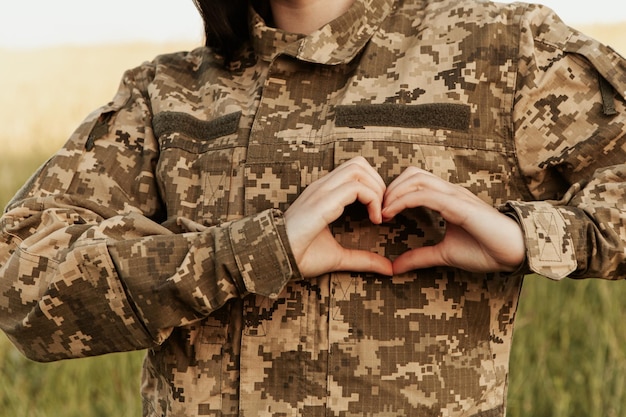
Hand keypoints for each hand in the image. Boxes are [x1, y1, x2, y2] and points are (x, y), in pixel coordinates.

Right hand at [284, 157, 392, 277]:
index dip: (374, 186)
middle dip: (379, 183)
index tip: (381, 214)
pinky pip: (355, 187)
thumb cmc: (300, 257)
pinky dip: (372, 200)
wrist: (276, 260)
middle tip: (385, 210)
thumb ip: (363, 259)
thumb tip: (388, 269)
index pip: (354, 170)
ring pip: (358, 169)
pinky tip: (374, 219)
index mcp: (323, 193)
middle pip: (359, 163)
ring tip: (380, 214)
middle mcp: (322, 187)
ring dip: (376, 189)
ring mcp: (320, 191)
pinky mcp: (322, 202)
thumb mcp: (339, 257)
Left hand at [382, 167, 524, 273]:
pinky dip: (403, 201)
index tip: (379, 214)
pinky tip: (390, 214)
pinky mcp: (459, 205)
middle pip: (412, 174)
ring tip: (381, 213)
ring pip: (416, 180)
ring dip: (393, 193)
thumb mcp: (444, 254)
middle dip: (390, 189)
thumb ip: (420, 257)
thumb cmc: (486, 250)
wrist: (515, 252)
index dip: (394, 192)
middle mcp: (450, 192)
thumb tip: (394, 267)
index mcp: (447, 199)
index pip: (415, 181)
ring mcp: (455, 196)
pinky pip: (426, 195)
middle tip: (376, 210)